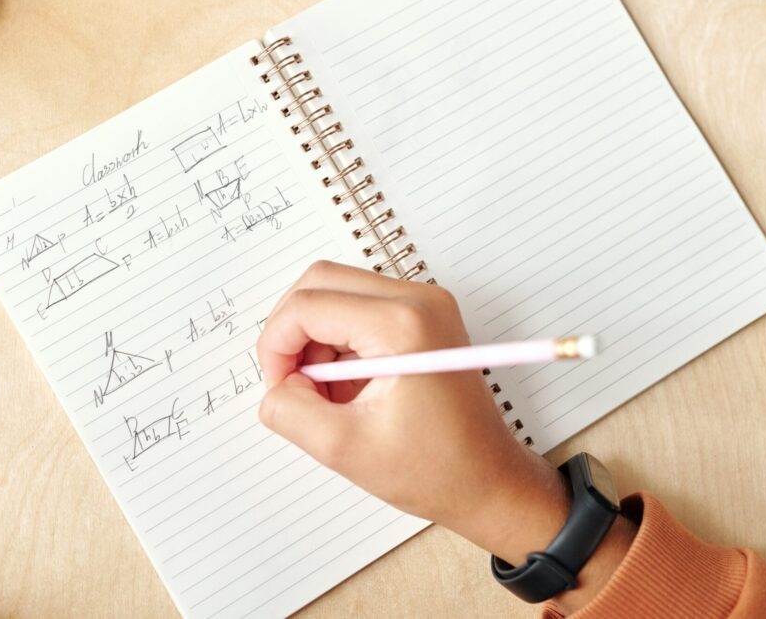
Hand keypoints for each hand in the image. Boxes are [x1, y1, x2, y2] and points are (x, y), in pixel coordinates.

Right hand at [255, 261, 569, 565]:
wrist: (491, 482)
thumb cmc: (436, 470)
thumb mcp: (345, 449)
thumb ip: (290, 411)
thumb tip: (275, 385)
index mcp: (402, 324)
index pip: (307, 306)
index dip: (276, 346)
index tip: (279, 388)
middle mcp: (417, 298)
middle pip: (319, 282)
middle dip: (291, 333)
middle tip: (291, 383)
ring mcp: (423, 303)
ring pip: (334, 292)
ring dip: (313, 339)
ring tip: (326, 394)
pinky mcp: (421, 315)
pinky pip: (356, 307)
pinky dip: (336, 342)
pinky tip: (345, 387)